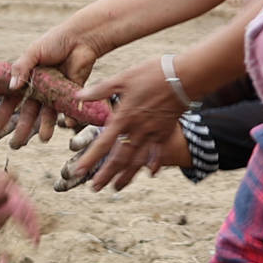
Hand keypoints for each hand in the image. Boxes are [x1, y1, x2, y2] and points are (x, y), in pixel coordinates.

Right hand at [2, 14, 103, 146]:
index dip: (4, 112)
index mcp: (27, 77)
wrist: (82, 38)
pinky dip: (69, 117)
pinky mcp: (71, 93)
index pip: (12, 98)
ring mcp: (55, 92)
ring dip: (45, 126)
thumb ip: (21, 68)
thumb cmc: (55, 40)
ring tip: (44, 139)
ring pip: (48, 113)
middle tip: (18, 143)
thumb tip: (11, 88)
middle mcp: (40, 87)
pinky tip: (67, 124)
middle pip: (29, 111)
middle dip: (23, 127)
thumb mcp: (33, 51)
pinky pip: (68, 109)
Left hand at [61, 61, 184, 191]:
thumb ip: (100, 90)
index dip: (90, 158)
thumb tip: (78, 97)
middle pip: (119, 158)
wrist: (185, 76)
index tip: (79, 171)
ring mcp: (153, 133)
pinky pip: (158, 152)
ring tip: (116, 188)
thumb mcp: (123, 78)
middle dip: (106, 175)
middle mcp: (137, 130)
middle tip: (94, 188)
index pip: (103, 143)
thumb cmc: (153, 73)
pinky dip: (154, 164)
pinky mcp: (165, 131)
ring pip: (137, 160)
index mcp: (124, 117)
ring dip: (126, 176)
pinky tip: (149, 174)